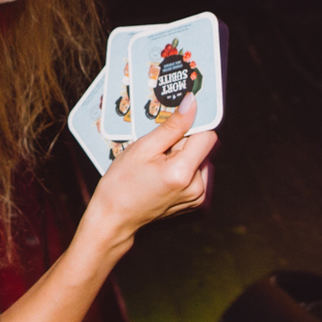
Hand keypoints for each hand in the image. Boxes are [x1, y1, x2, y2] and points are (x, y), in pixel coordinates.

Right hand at [88, 93, 216, 240]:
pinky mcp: (195, 201)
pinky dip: (181, 168)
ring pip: (198, 159)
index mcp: (183, 172)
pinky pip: (195, 173)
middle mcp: (196, 186)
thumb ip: (172, 125)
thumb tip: (192, 103)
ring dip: (181, 155)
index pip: (207, 134)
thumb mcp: (143, 148)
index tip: (176, 123)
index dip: (192, 125)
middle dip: (182, 142)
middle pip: (201, 147)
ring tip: (157, 165)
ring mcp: (197, 196)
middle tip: (156, 150)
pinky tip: (162, 174)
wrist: (115, 217)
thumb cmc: (121, 184)